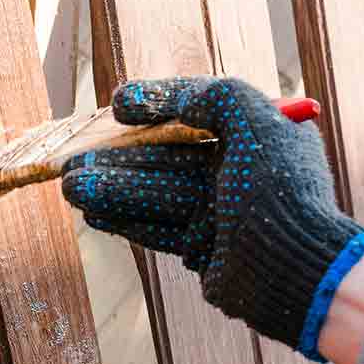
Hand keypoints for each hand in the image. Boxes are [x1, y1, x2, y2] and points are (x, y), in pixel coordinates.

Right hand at [62, 77, 363, 359]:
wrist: (294, 268)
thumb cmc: (276, 187)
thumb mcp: (251, 116)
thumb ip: (209, 95)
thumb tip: (161, 101)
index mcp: (256, 135)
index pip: (198, 111)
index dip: (156, 104)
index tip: (118, 106)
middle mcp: (238, 171)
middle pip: (166, 157)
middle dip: (117, 157)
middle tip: (72, 158)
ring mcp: (221, 213)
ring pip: (155, 194)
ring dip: (111, 188)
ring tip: (69, 184)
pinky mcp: (206, 250)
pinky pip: (158, 229)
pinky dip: (125, 220)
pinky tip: (93, 214)